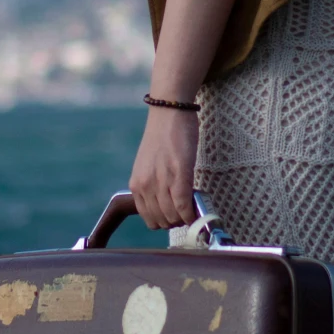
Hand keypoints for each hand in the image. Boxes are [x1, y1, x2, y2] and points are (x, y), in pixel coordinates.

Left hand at [129, 105, 199, 229]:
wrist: (169, 111)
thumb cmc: (163, 137)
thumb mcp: (149, 166)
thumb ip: (152, 185)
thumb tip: (164, 205)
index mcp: (136, 185)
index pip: (149, 219)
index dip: (165, 222)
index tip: (176, 216)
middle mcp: (145, 186)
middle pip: (162, 222)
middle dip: (176, 221)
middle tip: (188, 210)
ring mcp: (161, 181)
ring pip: (173, 217)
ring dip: (185, 218)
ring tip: (193, 206)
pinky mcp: (178, 174)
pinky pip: (184, 205)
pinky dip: (192, 213)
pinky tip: (198, 209)